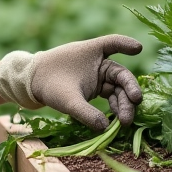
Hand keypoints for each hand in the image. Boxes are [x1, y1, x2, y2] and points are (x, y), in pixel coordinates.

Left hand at [0, 35, 142, 130]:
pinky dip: (115, 107)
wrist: (32, 86)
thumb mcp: (67, 100)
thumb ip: (85, 112)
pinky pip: (111, 96)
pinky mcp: (95, 88)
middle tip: (135, 104)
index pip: (112, 43)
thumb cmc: (49, 84)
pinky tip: (118, 121)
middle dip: (129, 90)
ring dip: (124, 103)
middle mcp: (98, 63)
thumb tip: (104, 128)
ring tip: (125, 121)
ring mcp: (98, 76)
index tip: (138, 48)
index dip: (125, 44)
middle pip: (121, 75)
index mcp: (92, 52)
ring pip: (118, 88)